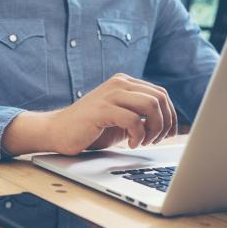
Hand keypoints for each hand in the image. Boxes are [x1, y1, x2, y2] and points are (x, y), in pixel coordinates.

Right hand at [2, 73, 176, 155]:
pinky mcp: (102, 109)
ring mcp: (110, 94)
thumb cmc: (88, 129)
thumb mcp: (120, 119)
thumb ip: (140, 116)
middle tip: (154, 140)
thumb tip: (167, 124)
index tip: (166, 134)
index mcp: (124, 83)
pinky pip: (134, 120)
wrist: (56, 131)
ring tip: (143, 141)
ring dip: (154, 128)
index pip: (160, 94)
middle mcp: (119, 84)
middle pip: (160, 98)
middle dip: (165, 123)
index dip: (169, 116)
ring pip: (151, 106)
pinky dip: (138, 135)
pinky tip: (130, 143)